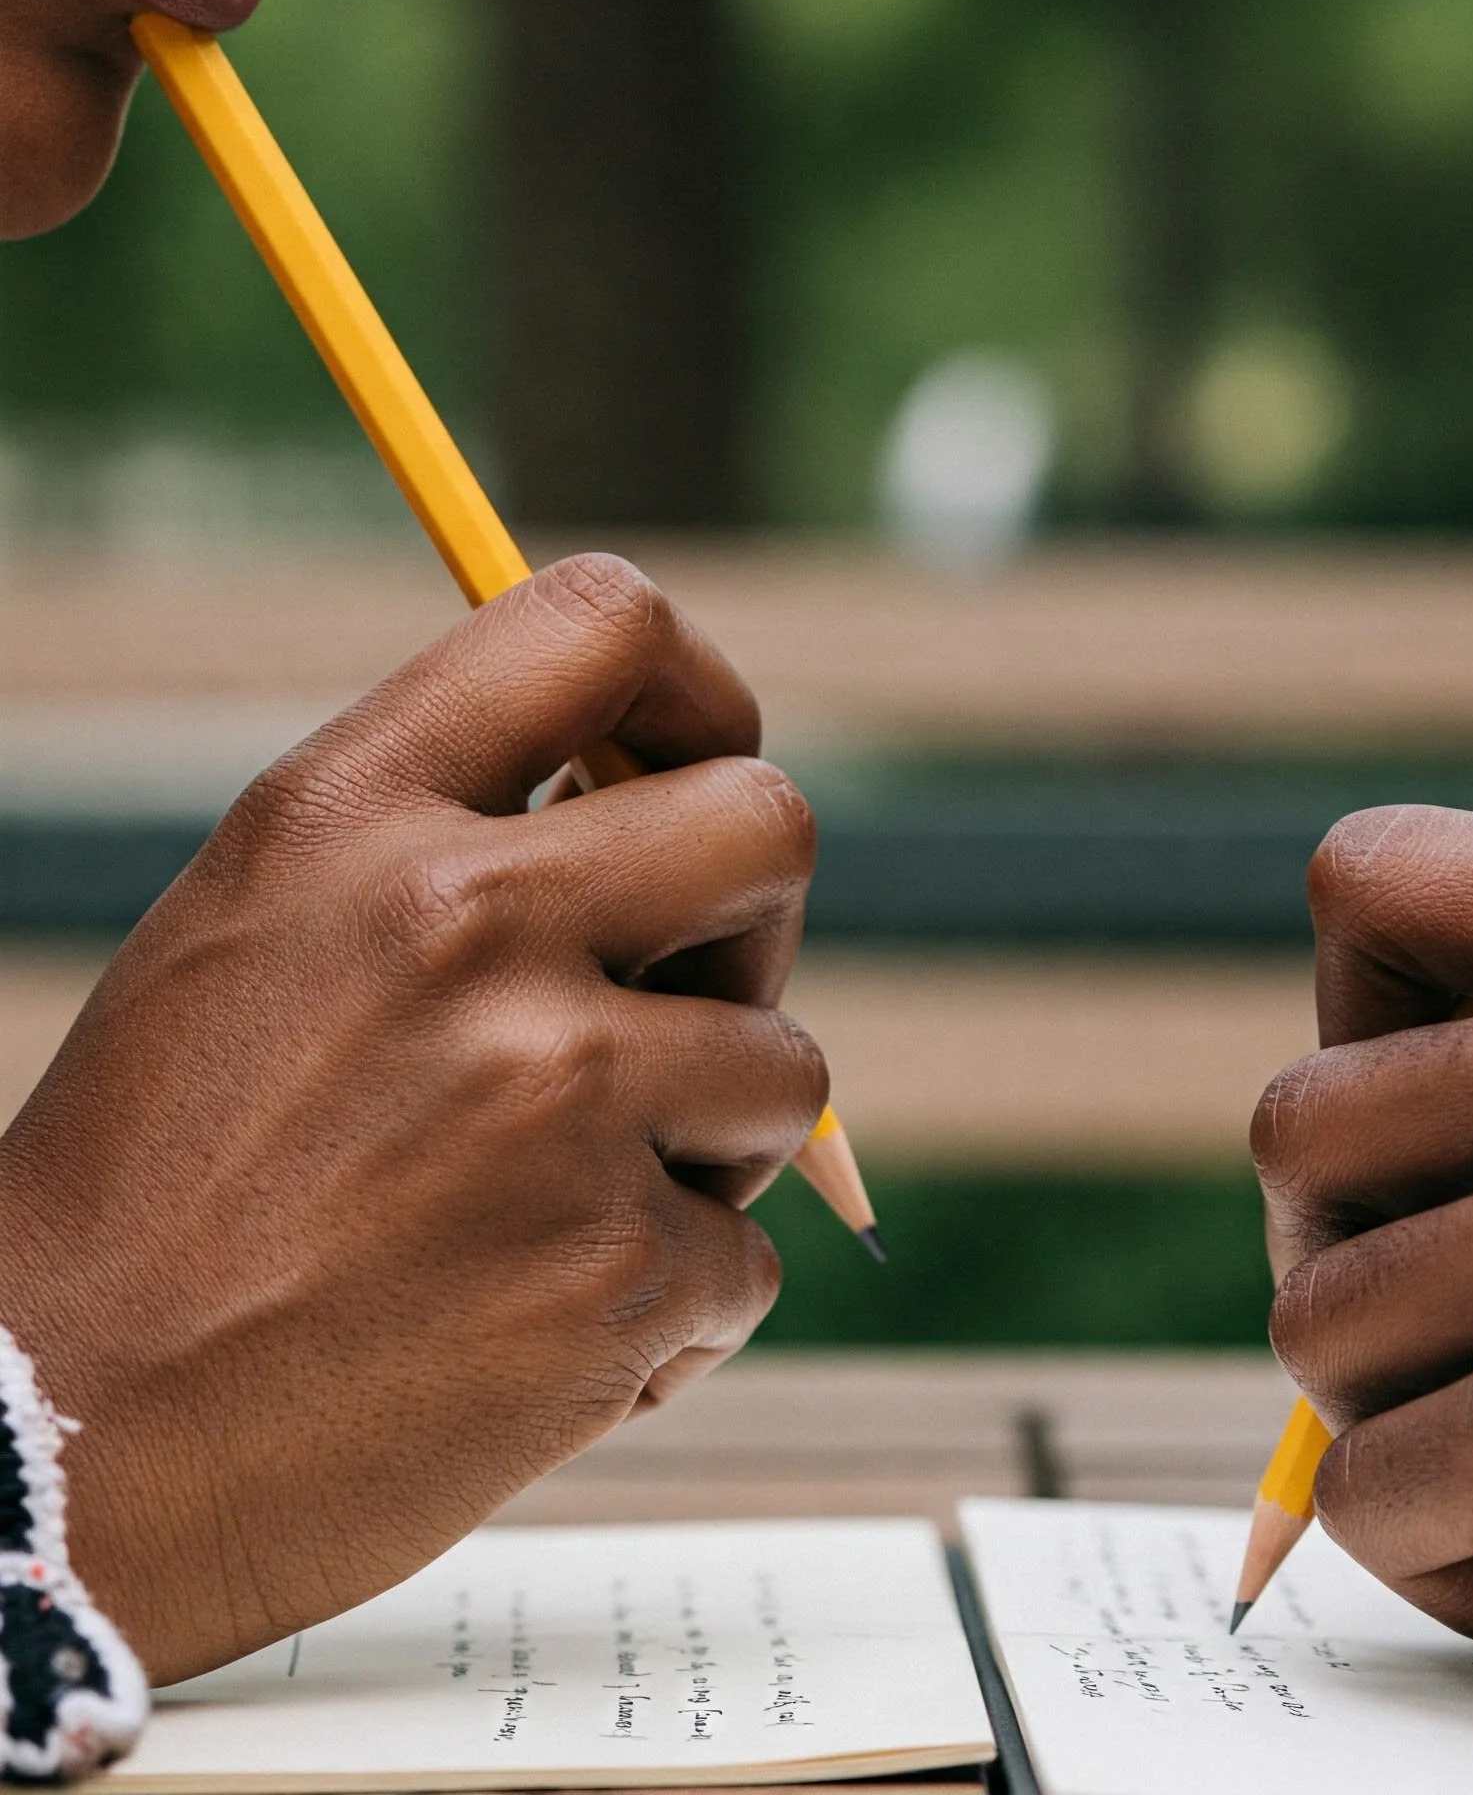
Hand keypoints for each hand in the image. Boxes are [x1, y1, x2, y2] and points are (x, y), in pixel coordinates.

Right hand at [0, 555, 826, 1681]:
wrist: (56, 1458)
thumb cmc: (164, 1187)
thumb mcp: (259, 934)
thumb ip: (449, 838)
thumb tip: (661, 794)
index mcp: (357, 820)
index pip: (601, 623)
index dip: (693, 681)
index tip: (693, 754)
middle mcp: (468, 928)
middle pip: (771, 823)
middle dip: (753, 921)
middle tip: (676, 1004)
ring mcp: (557, 1101)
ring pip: (790, 1066)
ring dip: (716, 1143)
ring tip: (568, 1208)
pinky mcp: (616, 1273)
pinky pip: (747, 1257)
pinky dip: (674, 1303)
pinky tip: (544, 1332)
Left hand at [1255, 804, 1472, 1778]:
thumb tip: (1380, 1061)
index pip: (1378, 874)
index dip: (1353, 1004)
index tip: (1412, 1115)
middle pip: (1299, 1124)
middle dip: (1346, 1244)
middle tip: (1449, 1322)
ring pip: (1316, 1319)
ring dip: (1397, 1410)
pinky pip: (1365, 1488)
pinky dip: (1435, 1550)